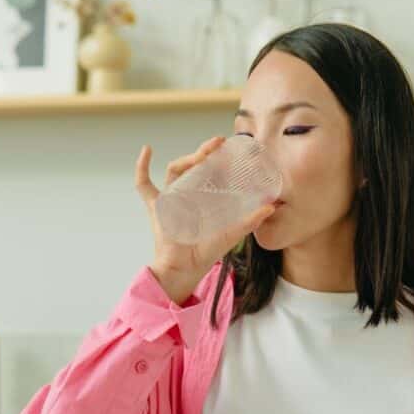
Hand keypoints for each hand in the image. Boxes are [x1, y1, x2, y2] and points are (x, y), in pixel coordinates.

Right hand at [135, 136, 275, 300]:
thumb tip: (272, 206)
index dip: (216, 156)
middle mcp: (186, 193)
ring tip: (201, 154)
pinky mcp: (156, 207)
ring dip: (187, 158)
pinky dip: (142, 167)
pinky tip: (147, 149)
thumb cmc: (207, 252)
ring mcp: (169, 198)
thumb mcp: (232, 233)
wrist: (186, 269)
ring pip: (175, 169)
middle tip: (217, 144)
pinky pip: (143, 185)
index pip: (208, 170)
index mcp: (202, 197)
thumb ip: (251, 220)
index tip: (227, 145)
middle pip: (192, 165)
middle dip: (203, 152)